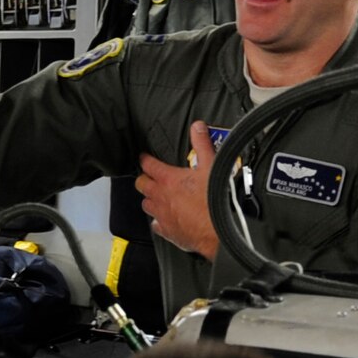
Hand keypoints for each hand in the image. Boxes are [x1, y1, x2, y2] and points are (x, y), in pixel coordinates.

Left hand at [136, 121, 217, 259]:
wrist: (216, 231)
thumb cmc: (213, 200)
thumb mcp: (211, 166)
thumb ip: (202, 144)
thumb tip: (197, 126)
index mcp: (168, 179)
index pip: (149, 164)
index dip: (145, 158)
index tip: (144, 157)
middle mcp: (160, 196)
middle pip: (141, 185)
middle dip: (143, 178)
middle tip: (148, 176)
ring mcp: (161, 215)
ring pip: (146, 204)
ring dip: (150, 199)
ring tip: (156, 196)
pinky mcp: (167, 231)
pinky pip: (155, 225)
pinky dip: (158, 221)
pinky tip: (164, 220)